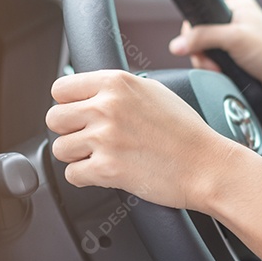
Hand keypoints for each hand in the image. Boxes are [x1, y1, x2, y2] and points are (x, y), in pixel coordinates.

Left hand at [46, 70, 244, 210]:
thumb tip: (90, 92)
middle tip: (89, 138)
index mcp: (116, 83)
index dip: (68, 103)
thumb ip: (118, 89)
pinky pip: (72, 174)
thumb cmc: (187, 132)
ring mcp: (105, 138)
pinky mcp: (106, 169)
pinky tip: (105, 172)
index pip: (61, 88)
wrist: (207, 166)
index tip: (77, 114)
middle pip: (54, 118)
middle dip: (69, 131)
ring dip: (77, 155)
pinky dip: (85, 177)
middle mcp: (107, 107)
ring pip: (59, 148)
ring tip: (101, 156)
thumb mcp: (154, 91)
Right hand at [169, 0, 261, 107]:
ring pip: (208, 53)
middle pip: (201, 36)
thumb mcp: (234, 39)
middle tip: (214, 64)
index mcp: (238, 7)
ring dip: (211, 65)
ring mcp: (239, 42)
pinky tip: (228, 75)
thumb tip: (176, 44)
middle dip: (203, 54)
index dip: (195, 34)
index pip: (200, 15)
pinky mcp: (240, 60)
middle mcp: (238, 22)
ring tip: (222, 71)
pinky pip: (218, 65)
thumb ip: (203, 37)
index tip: (201, 49)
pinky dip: (219, 72)